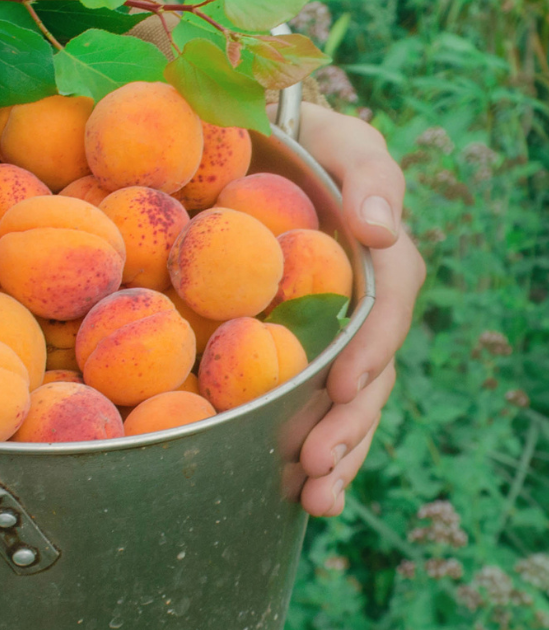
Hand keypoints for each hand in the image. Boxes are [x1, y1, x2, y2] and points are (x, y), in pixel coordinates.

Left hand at [290, 105, 424, 516]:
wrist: (242, 140)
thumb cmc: (294, 131)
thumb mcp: (336, 133)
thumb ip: (366, 170)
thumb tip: (382, 231)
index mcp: (376, 254)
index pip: (388, 305)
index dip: (371, 347)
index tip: (343, 386)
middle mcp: (360, 300)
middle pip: (371, 372)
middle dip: (351, 424)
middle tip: (320, 464)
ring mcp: (327, 331)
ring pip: (346, 403)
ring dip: (337, 454)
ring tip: (316, 499)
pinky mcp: (290, 351)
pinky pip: (305, 404)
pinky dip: (304, 448)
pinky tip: (295, 492)